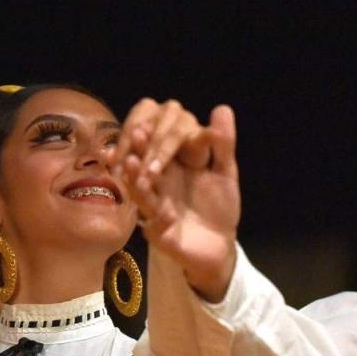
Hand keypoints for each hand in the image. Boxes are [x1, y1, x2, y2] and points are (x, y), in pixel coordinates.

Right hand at [113, 98, 240, 301]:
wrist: (219, 248)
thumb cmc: (219, 209)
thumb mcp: (225, 173)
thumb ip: (223, 145)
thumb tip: (222, 108)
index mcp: (176, 166)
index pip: (164, 144)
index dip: (158, 133)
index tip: (152, 120)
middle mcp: (161, 182)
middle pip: (147, 162)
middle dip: (142, 149)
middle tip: (136, 133)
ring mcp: (157, 205)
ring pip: (143, 187)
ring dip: (136, 174)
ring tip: (131, 159)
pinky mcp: (159, 228)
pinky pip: (152, 214)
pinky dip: (149, 203)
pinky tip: (145, 190)